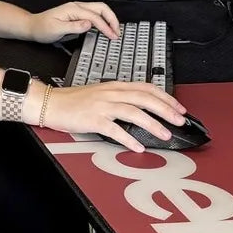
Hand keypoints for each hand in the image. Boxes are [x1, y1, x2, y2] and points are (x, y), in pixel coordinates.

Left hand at [26, 1, 119, 44]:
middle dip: (112, 19)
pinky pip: (94, 15)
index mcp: (73, 9)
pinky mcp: (78, 16)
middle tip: (117, 32)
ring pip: (99, 10)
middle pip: (101, 8)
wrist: (33, 27)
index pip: (94, 17)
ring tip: (114, 31)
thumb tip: (89, 24)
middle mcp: (77, 7)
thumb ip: (74, 26)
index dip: (105, 27)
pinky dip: (103, 21)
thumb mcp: (57, 29)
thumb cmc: (42, 28)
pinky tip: (105, 29)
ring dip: (109, 19)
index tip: (111, 36)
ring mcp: (78, 10)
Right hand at [37, 81, 187, 153]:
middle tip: (180, 121)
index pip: (147, 88)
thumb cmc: (75, 100)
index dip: (166, 98)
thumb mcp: (102, 93)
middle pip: (145, 98)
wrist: (52, 103)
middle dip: (166, 110)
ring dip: (153, 124)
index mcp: (116, 86)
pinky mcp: (93, 119)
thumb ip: (121, 97)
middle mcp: (112, 93)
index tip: (179, 108)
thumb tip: (142, 108)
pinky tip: (137, 146)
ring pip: (134, 112)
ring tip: (165, 134)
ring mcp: (103, 106)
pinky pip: (114, 129)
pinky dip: (128, 138)